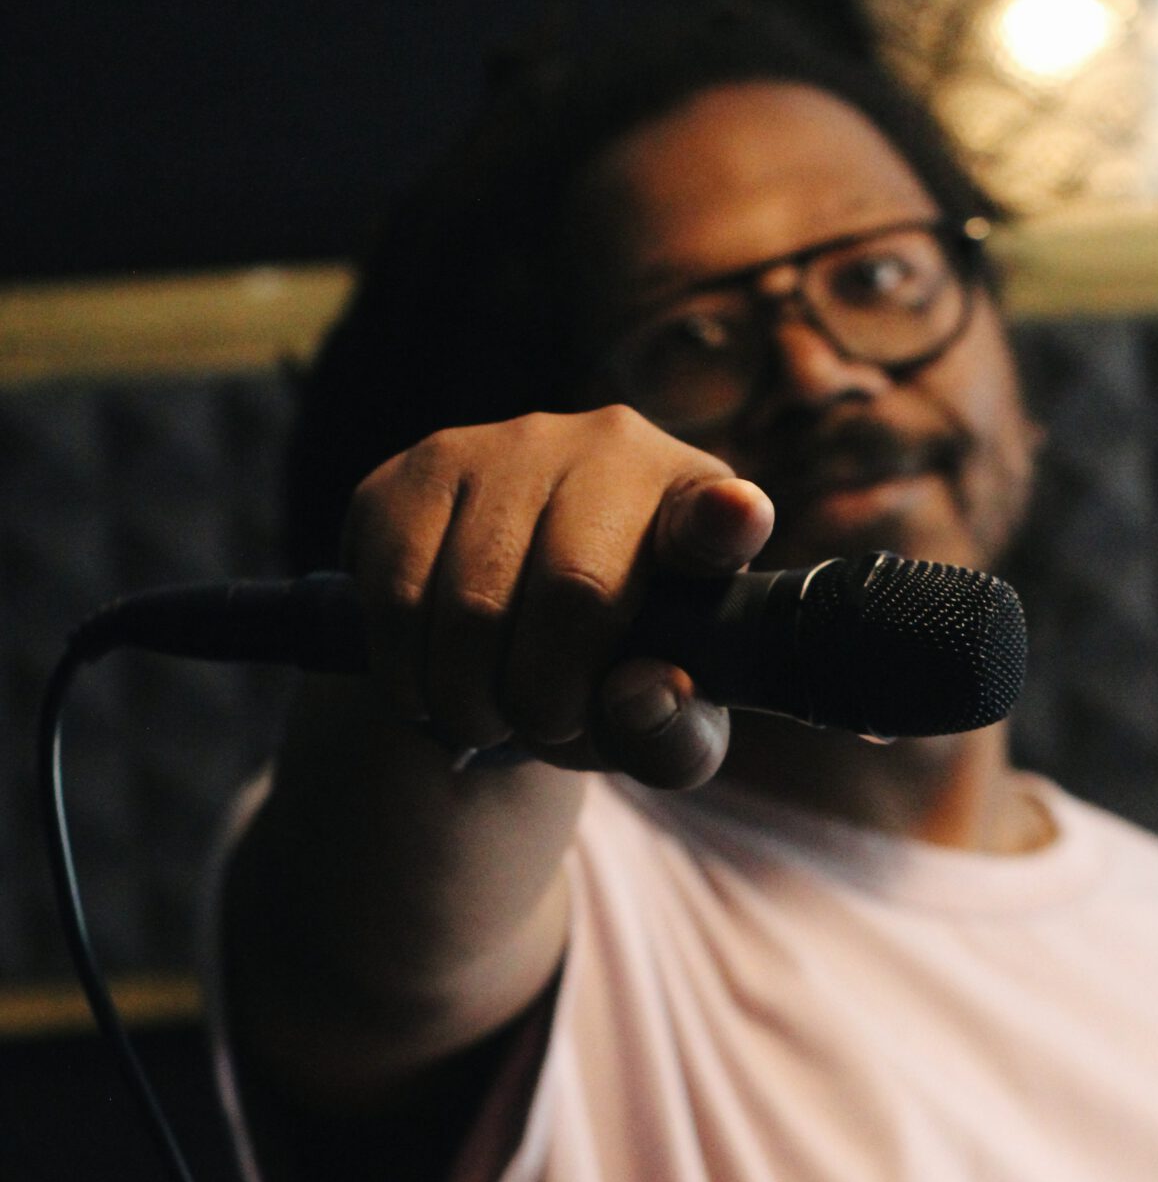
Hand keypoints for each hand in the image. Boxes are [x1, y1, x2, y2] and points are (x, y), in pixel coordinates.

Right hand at [343, 406, 774, 787]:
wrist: (509, 629)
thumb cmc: (613, 673)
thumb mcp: (661, 727)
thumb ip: (675, 737)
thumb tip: (646, 693)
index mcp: (698, 509)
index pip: (716, 511)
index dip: (724, 520)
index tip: (737, 519)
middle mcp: (611, 449)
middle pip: (575, 588)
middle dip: (545, 696)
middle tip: (540, 727)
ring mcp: (508, 445)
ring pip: (471, 600)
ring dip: (468, 698)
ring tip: (484, 714)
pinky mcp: (419, 467)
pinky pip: (397, 591)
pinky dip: (407, 672)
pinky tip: (430, 684)